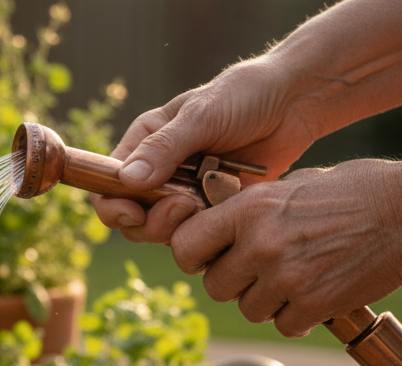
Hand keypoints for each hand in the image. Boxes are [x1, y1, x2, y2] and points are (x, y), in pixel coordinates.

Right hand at [91, 58, 318, 243]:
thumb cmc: (245, 95)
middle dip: (150, 222)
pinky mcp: (212, 209)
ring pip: (162, 231)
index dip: (113, 204)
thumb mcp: (202, 114)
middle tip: (184, 206)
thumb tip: (126, 180)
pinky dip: (207, 230)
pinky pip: (198, 234)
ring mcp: (184, 193)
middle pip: (131, 218)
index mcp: (144, 144)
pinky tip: (225, 208)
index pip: (107, 184)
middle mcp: (158, 172)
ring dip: (179, 228)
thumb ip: (164, 148)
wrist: (294, 103)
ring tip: (206, 203)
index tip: (135, 210)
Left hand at [170, 158, 401, 337]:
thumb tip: (218, 229)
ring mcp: (288, 278)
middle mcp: (261, 244)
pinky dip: (298, 317)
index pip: (186, 246)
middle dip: (234, 282)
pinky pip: (284, 325)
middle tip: (261, 270)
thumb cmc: (358, 190)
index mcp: (250, 208)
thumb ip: (252, 209)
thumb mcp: (294, 184)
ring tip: (297, 277)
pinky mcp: (316, 305)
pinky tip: (317, 295)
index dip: (195, 255)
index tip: (210, 256)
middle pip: (215, 286)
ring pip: (249, 310)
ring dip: (267, 301)